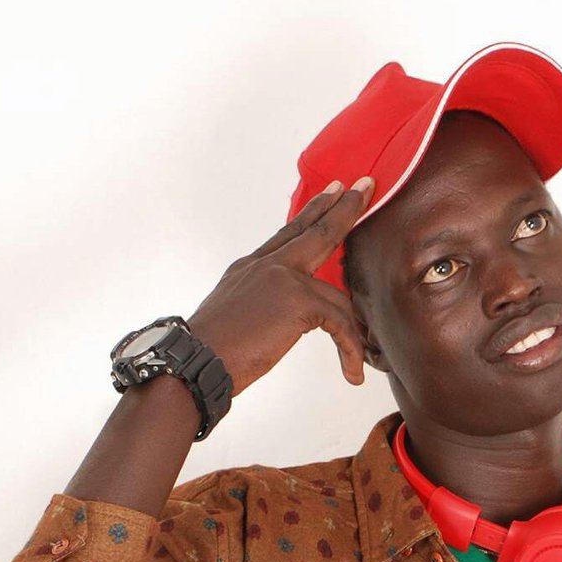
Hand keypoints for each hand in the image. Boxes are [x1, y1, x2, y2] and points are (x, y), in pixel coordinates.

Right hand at [186, 177, 375, 395]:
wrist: (196, 360)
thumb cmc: (211, 351)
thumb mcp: (236, 314)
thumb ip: (262, 302)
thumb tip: (283, 315)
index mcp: (251, 267)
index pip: (289, 233)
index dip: (313, 211)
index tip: (332, 191)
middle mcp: (266, 265)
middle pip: (316, 231)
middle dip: (345, 209)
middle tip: (366, 188)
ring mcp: (283, 278)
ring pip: (337, 296)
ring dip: (352, 334)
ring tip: (360, 362)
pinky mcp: (298, 301)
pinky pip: (340, 322)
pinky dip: (350, 349)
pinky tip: (351, 373)